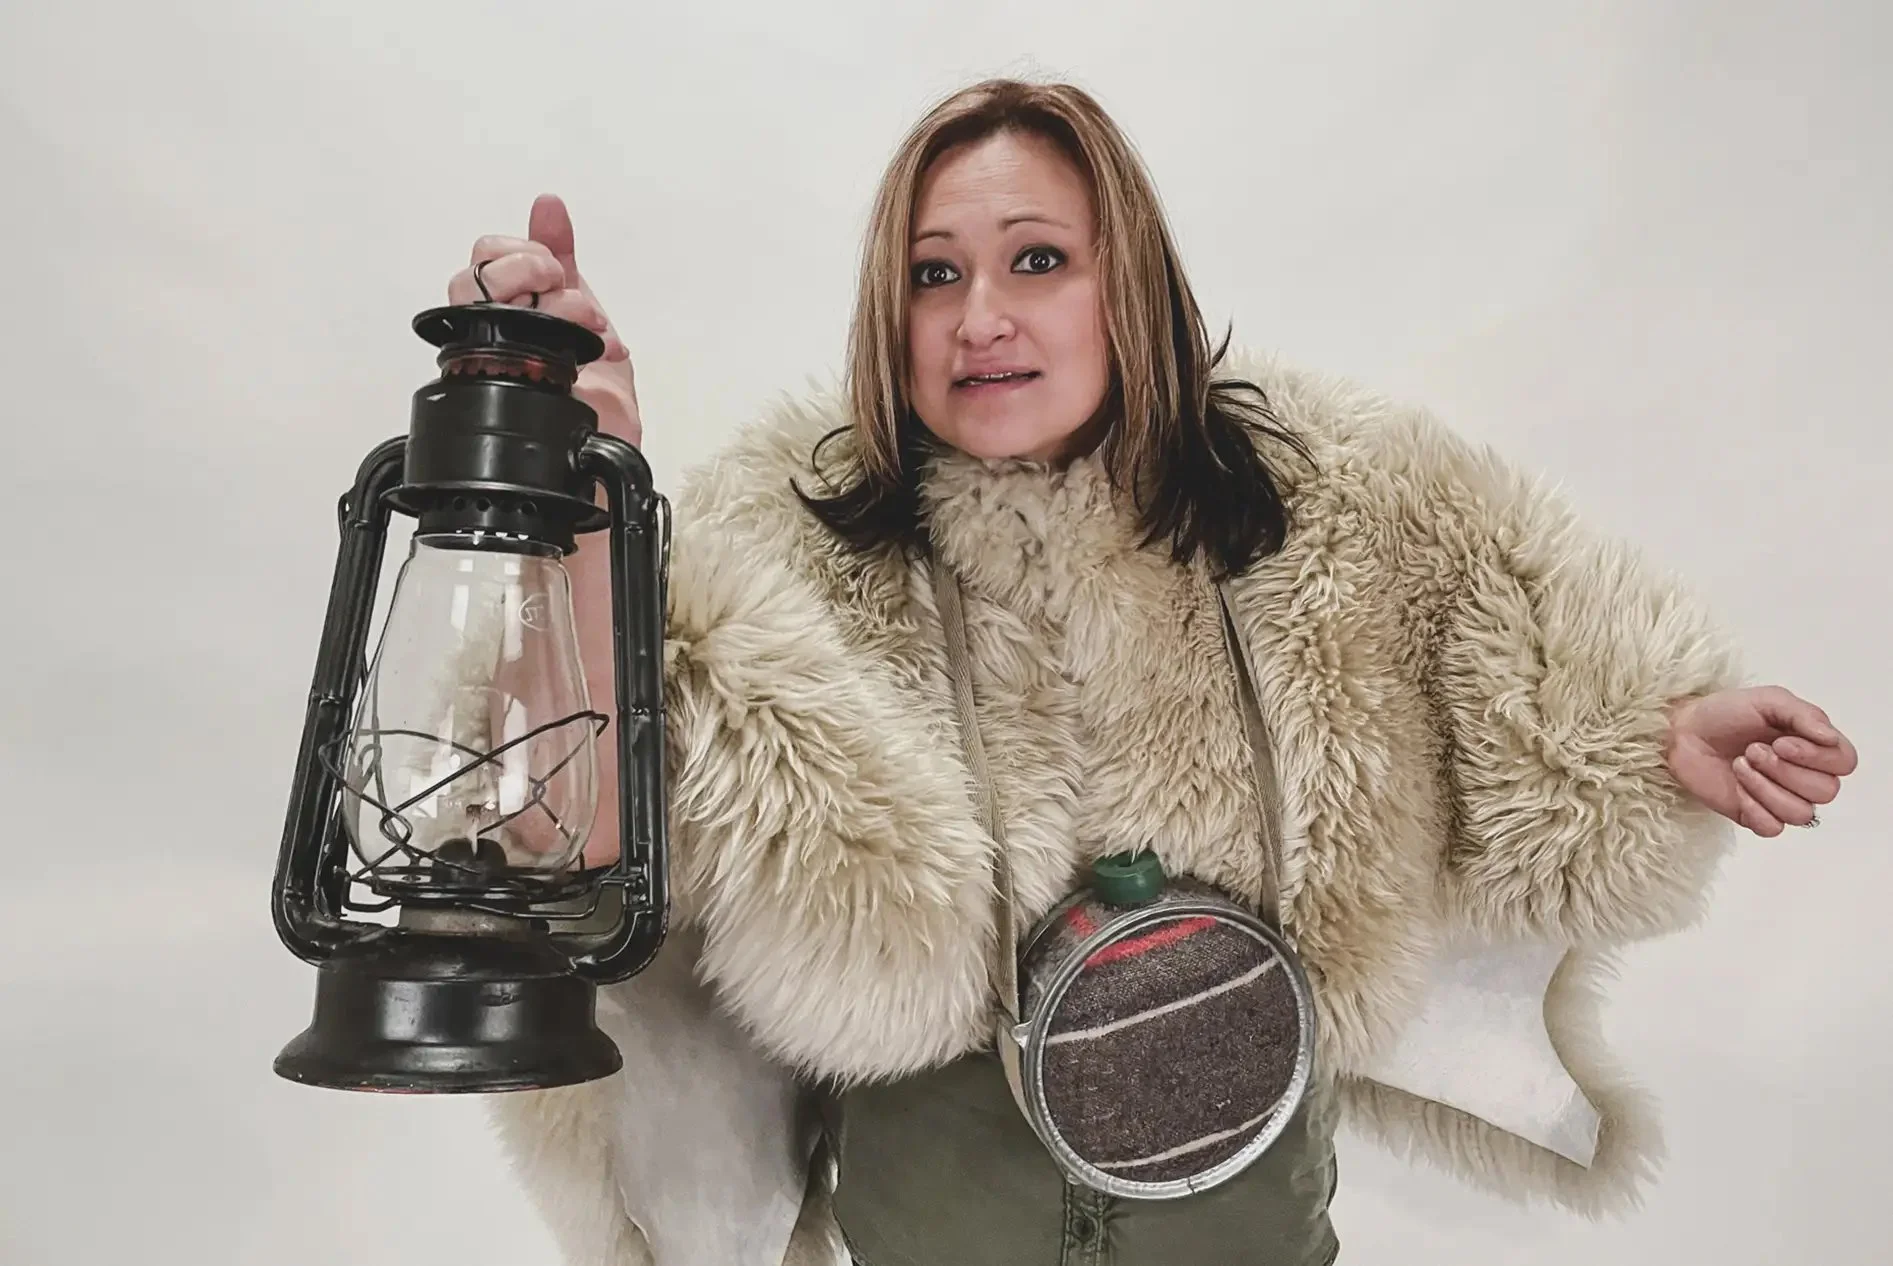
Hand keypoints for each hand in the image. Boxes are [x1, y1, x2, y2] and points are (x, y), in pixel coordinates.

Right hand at [447, 194, 641, 445]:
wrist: (606, 456)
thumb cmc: (600, 403)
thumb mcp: (594, 318)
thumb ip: (566, 260)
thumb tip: (547, 205)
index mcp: (515, 311)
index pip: (489, 253)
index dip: (524, 249)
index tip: (559, 268)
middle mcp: (493, 331)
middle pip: (475, 268)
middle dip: (528, 269)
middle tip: (565, 294)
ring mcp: (485, 354)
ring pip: (470, 292)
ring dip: (533, 294)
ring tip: (575, 319)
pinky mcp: (481, 382)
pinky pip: (475, 335)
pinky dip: (534, 328)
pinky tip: (574, 341)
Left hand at [1665, 686, 1857, 836]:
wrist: (1683, 732)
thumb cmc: (1726, 713)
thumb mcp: (1768, 701)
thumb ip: (1804, 716)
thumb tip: (1831, 738)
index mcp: (1814, 746)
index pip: (1845, 763)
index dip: (1818, 757)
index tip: (1782, 742)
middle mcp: (1804, 776)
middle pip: (1825, 791)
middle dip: (1785, 770)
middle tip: (1752, 750)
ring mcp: (1780, 798)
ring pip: (1801, 813)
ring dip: (1766, 787)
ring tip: (1740, 764)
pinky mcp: (1755, 816)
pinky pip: (1773, 828)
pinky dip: (1754, 808)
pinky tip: (1737, 788)